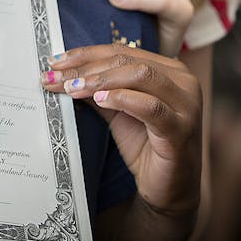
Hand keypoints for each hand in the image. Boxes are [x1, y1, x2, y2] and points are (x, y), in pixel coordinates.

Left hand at [42, 44, 201, 218]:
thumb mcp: (116, 112)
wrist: (169, 188)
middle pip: (127, 61)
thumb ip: (96, 90)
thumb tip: (61, 73)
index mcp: (169, 71)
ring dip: (99, 80)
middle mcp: (183, 81)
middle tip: (56, 77)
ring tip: (71, 88)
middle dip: (86, 68)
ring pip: (140, 76)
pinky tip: (99, 101)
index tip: (55, 62)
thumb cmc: (145, 146)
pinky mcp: (181, 129)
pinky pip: (150, 107)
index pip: (121, 51)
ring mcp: (186, 105)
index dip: (85, 54)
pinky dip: (122, 99)